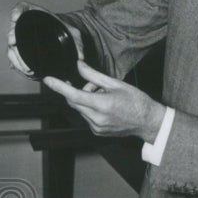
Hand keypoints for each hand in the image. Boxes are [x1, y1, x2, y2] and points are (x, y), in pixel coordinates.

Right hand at [6, 2, 84, 76]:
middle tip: (13, 42)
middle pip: (14, 29)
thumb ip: (78, 43)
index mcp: (36, 15)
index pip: (23, 8)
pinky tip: (26, 72)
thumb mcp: (75, 36)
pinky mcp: (23, 54)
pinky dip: (19, 66)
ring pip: (13, 47)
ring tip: (25, 66)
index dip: (17, 11)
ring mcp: (22, 40)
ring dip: (15, 55)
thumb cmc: (68, 34)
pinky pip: (17, 59)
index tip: (16, 17)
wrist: (64, 42)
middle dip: (12, 35)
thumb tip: (81, 58)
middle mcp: (26, 27)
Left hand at [43, 61, 165, 143]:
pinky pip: (86, 116)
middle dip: (79, 90)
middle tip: (94, 84)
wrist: (148, 122)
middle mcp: (96, 118)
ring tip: (104, 96)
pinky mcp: (97, 131)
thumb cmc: (137, 102)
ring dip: (86, 99)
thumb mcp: (116, 84)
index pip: (73, 94)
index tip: (48, 80)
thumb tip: (79, 66)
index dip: (58, 86)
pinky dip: (91, 108)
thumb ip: (94, 75)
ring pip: (80, 108)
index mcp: (102, 104)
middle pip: (74, 101)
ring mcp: (96, 127)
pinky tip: (105, 107)